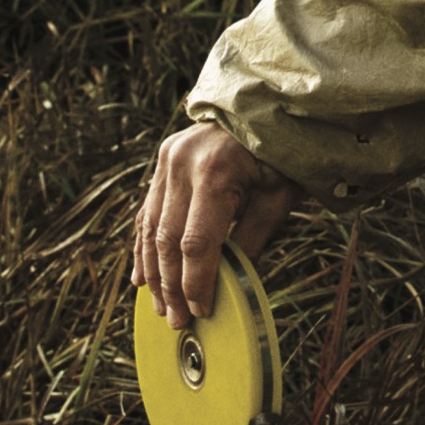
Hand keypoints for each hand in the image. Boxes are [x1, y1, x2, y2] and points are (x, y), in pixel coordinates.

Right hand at [134, 125, 297, 329]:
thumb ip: (252, 241)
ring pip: (150, 228)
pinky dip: (144, 247)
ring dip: (153, 273)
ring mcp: (167, 159)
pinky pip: (148, 211)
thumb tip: (231, 287)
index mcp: (215, 172)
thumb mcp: (278, 197)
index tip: (201, 312)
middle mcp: (182, 163)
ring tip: (160, 306)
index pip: (196, 243)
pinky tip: (143, 276)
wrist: (267, 103)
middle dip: (171, 286)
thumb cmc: (281, 153)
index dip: (196, 283)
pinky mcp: (162, 158)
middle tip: (176, 320)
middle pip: (166, 241)